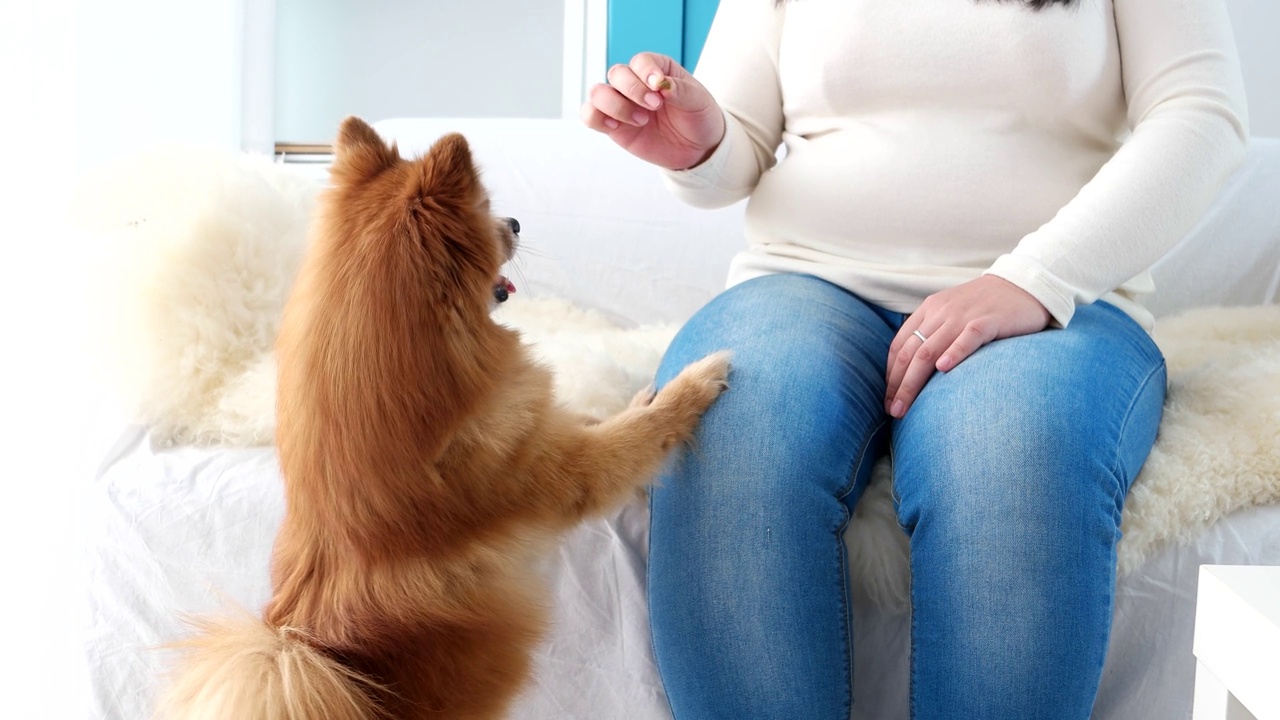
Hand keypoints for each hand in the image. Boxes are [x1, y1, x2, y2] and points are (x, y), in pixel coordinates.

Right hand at [580, 52, 725, 170]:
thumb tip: (661, 85)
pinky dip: (596, 118)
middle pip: (616, 73)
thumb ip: (680, 90)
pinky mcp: (614, 126)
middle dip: (632, 90)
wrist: (697, 149)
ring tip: (641, 121)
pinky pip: (590, 116)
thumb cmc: (699, 118)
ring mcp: (622, 104)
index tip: (659, 86)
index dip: (645, 72)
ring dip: (615, 105)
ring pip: (597, 92)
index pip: (641, 61)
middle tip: (655, 107)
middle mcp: (635, 83)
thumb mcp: (699, 102)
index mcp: (657, 69)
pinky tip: (615, 126)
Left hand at [884, 276, 1051, 417]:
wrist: (1024, 285)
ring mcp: (964, 316)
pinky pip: (969, 337)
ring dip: (914, 382)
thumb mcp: (952, 315)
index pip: (900, 346)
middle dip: (898, 385)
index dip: (890, 375)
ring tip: (906, 406)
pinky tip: (943, 370)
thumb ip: (933, 335)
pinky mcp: (989, 320)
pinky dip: (954, 353)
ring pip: (930, 350)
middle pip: (911, 353)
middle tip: (892, 411)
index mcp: (929, 310)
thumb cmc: (986, 307)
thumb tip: (914, 370)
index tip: (887, 399)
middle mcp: (941, 312)